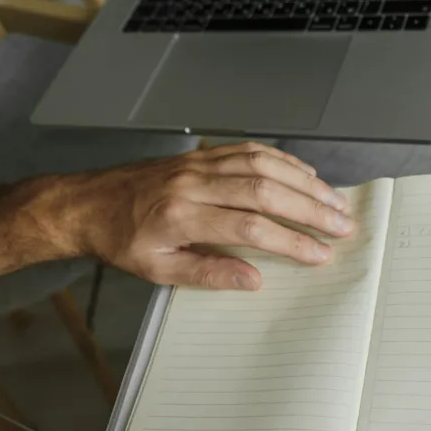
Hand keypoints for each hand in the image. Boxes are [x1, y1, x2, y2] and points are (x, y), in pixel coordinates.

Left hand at [69, 143, 353, 289]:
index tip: (320, 254)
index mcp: (182, 216)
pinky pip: (250, 150)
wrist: (88, 203)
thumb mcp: (156, 271)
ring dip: (304, 182)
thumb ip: (207, 274)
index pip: (249, 227)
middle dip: (310, 208)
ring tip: (334, 200)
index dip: (290, 241)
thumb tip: (252, 280)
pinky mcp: (202, 154)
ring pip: (263, 165)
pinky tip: (305, 173)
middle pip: (265, 191)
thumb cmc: (120, 240)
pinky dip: (283, 160)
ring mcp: (200, 164)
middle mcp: (194, 184)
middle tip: (342, 224)